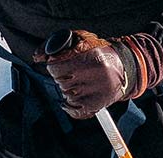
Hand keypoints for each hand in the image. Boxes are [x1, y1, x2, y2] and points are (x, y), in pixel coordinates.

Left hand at [34, 30, 162, 119]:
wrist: (124, 67)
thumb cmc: (99, 52)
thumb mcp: (81, 40)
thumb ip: (59, 45)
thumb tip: (37, 57)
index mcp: (91, 57)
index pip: (57, 67)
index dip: (54, 66)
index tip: (57, 65)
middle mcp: (95, 75)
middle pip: (61, 82)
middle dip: (61, 79)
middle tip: (69, 75)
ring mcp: (97, 92)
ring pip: (67, 96)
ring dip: (66, 91)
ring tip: (76, 85)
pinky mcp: (97, 105)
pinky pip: (75, 111)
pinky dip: (69, 108)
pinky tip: (71, 101)